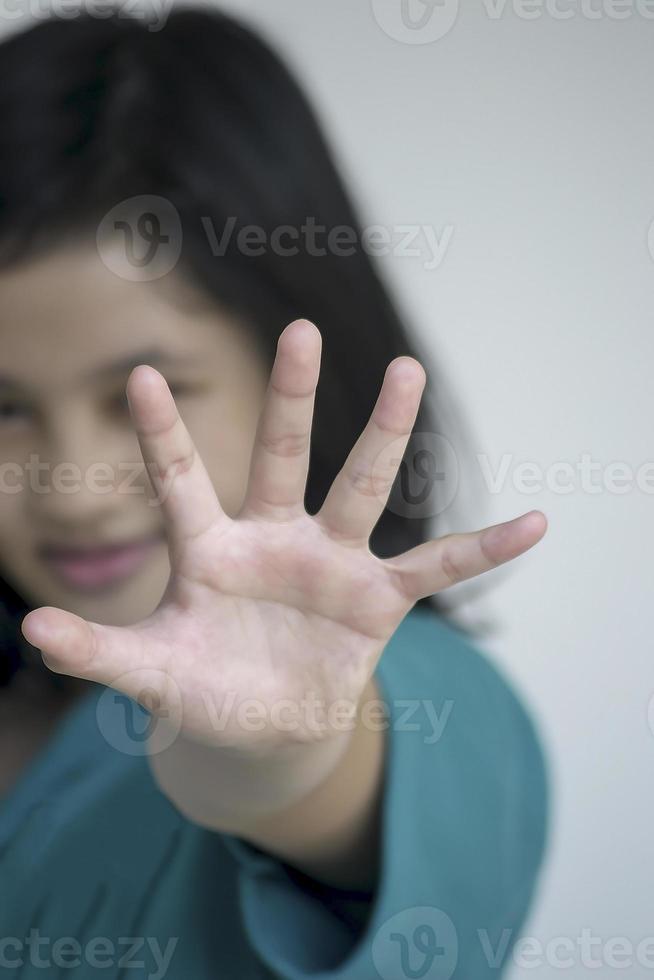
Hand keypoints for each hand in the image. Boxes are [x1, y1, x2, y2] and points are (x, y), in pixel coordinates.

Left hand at [22, 319, 545, 764]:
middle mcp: (273, 538)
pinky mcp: (377, 598)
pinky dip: (485, 548)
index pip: (181, 482)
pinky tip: (535, 523)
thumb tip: (32, 631)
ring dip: (387, 433)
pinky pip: (439, 567)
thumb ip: (99, 651)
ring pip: (362, 487)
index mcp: (209, 551)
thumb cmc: (201, 687)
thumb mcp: (150, 672)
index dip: (163, 435)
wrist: (261, 723)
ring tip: (409, 370)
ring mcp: (330, 562)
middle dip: (290, 397)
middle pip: (281, 456)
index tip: (141, 375)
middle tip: (299, 329)